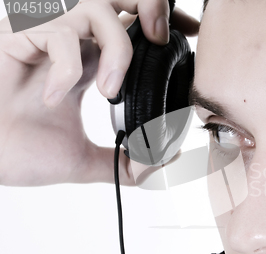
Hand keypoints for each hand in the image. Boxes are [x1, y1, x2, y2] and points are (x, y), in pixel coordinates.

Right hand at [0, 0, 198, 185]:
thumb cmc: (17, 152)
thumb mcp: (83, 159)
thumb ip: (122, 161)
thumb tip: (160, 166)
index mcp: (87, 62)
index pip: (129, 25)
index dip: (159, 20)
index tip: (188, 32)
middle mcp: (68, 42)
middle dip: (148, 5)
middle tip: (161, 39)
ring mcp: (41, 36)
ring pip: (93, 6)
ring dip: (115, 47)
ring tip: (111, 90)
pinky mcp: (14, 38)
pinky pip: (54, 33)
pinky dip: (66, 68)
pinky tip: (55, 98)